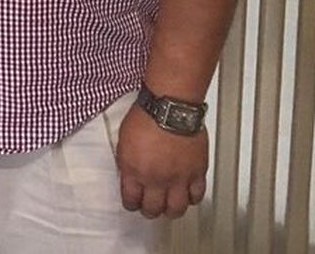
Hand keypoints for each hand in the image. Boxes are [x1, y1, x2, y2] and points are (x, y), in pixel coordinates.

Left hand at [115, 102, 207, 218]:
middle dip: (149, 211)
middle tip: (150, 208)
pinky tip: (188, 195)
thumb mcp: (123, 140)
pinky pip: (196, 196)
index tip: (132, 203)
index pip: (130, 200)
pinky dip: (192, 198)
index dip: (131, 203)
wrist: (170, 107)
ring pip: (176, 209)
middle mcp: (155, 179)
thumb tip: (128, 172)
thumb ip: (126, 161)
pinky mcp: (196, 173)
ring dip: (171, 210)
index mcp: (134, 170)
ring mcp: (177, 178)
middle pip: (153, 209)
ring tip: (169, 207)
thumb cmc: (146, 116)